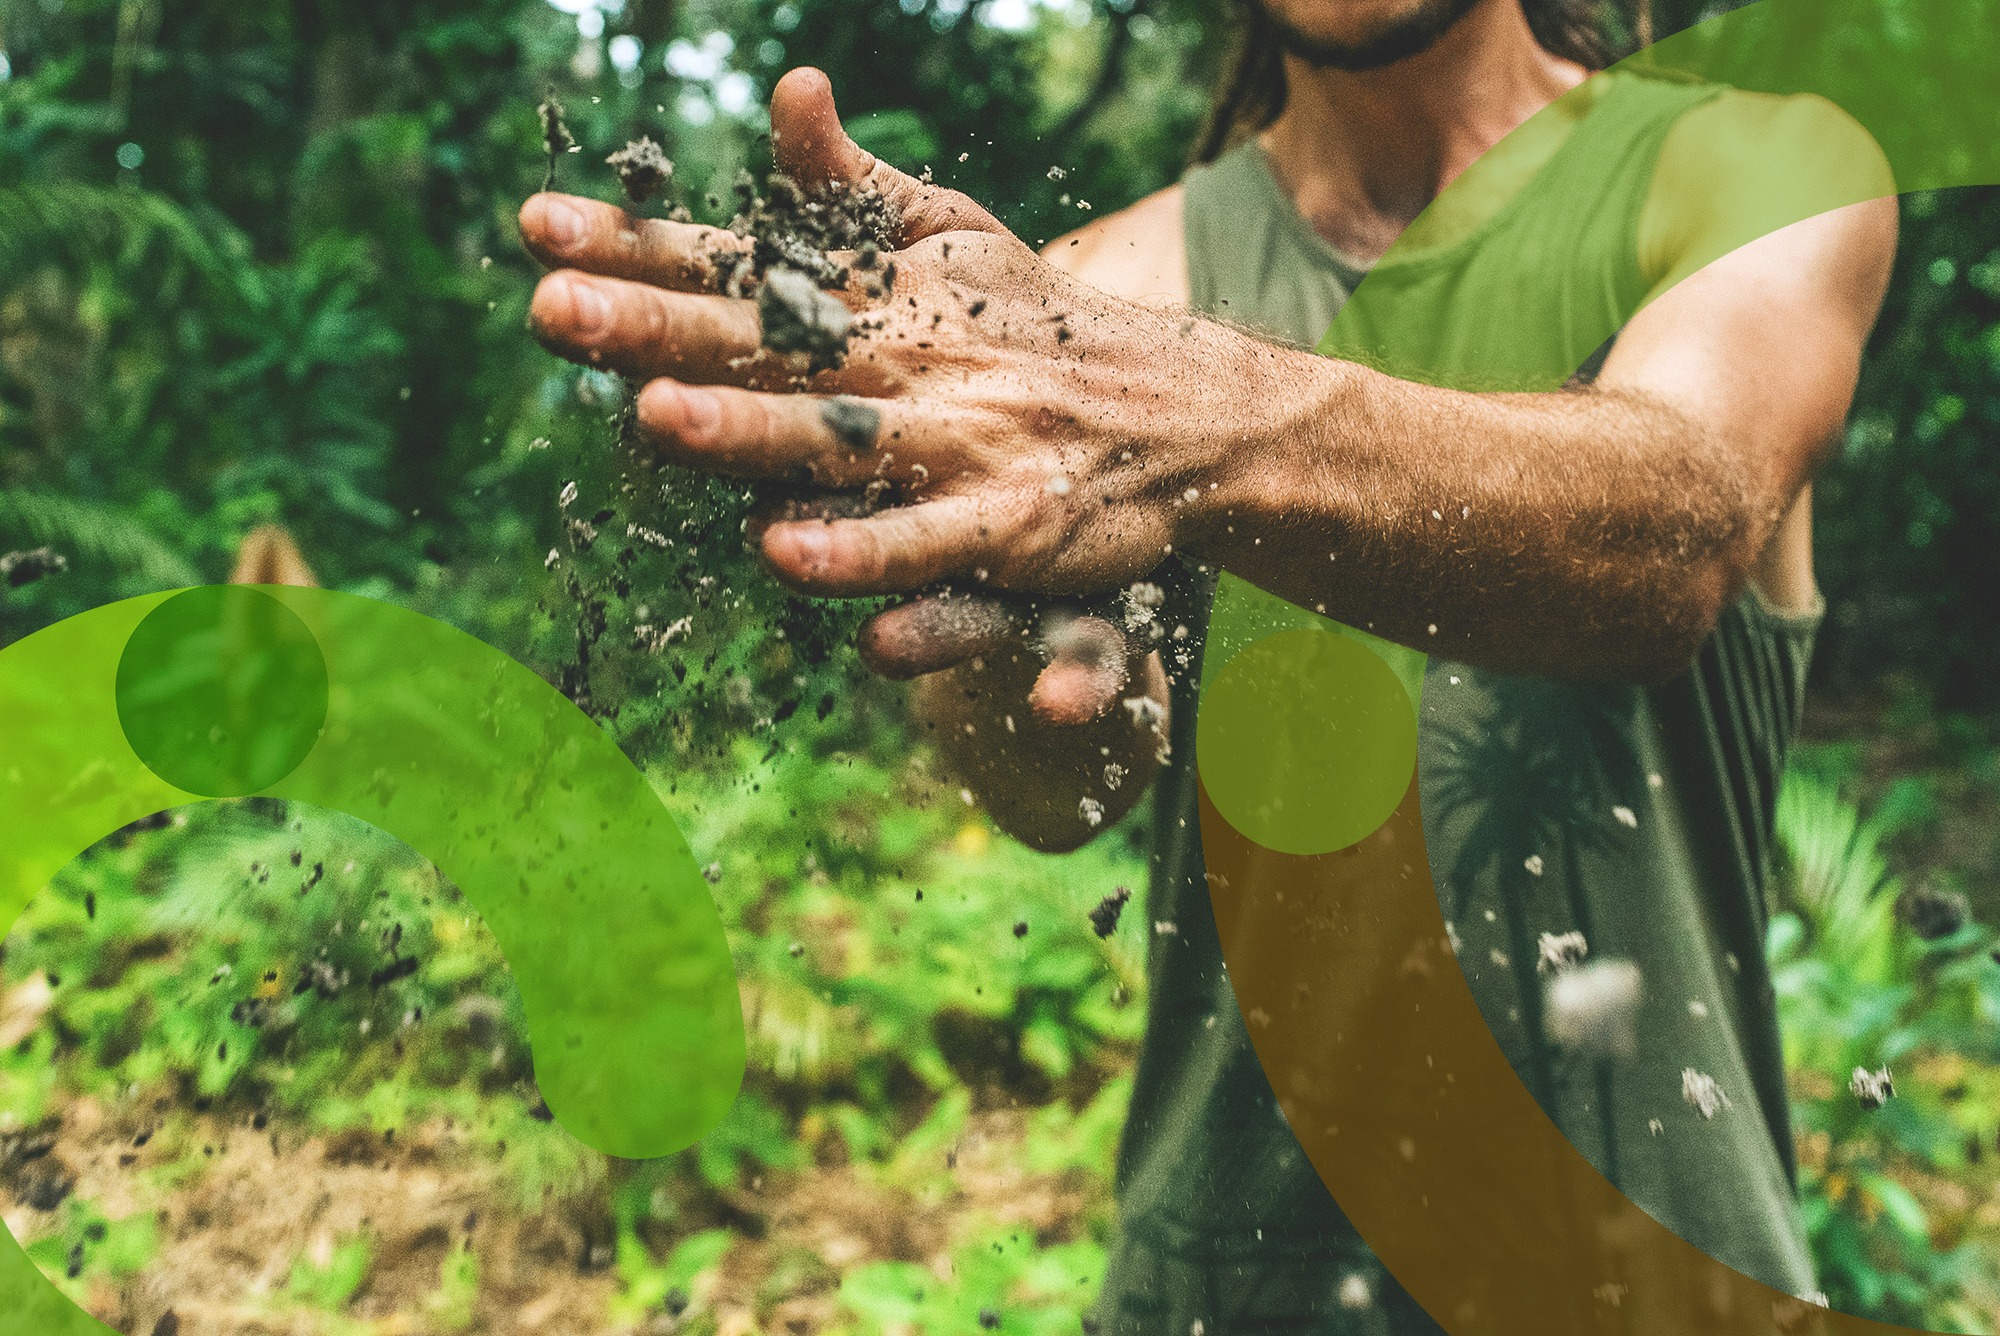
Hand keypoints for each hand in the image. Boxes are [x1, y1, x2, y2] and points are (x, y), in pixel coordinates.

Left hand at [521, 68, 1270, 715]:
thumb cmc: (1037, 328)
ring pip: (838, 440)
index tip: (532, 224)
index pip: (735, 263)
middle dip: (653, 327)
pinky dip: (865, 552)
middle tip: (550, 309)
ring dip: (749, 432)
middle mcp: (905, 362)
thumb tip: (789, 84)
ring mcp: (957, 443)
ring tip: (656, 421)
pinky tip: (788, 556)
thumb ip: (852, 184)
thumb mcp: (952, 237)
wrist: (1182, 414)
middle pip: (763, 345)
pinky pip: (926, 545)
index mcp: (875, 296)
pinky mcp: (1008, 524)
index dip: (635, 244)